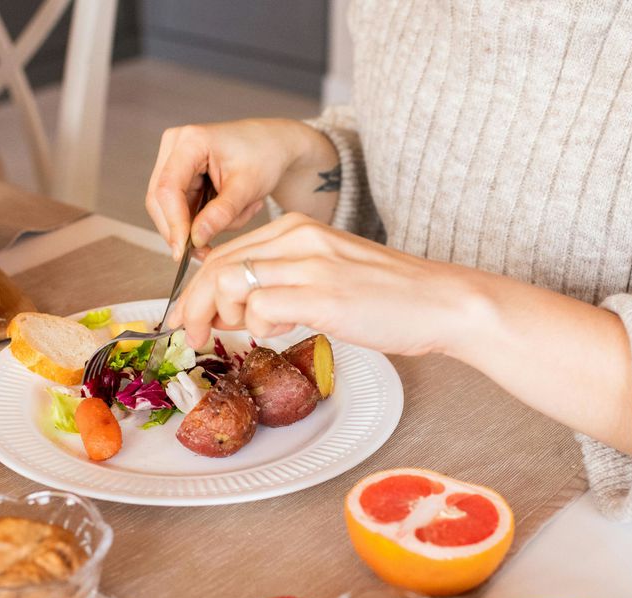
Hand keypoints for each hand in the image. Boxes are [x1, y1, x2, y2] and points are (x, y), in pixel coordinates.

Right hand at [146, 119, 338, 258]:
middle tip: (205, 253)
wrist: (271, 145)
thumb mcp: (247, 188)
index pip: (168, 188)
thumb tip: (195, 239)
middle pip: (160, 199)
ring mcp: (174, 159)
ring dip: (197, 224)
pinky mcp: (180, 174)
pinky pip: (181, 206)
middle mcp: (175, 145)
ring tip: (238, 214)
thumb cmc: (264, 157)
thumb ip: (221, 214)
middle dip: (181, 229)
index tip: (183, 250)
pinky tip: (231, 210)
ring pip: (169, 207)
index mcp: (190, 141)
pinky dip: (202, 218)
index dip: (173, 222)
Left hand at [169, 213, 479, 356]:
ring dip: (220, 317)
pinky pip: (260, 308)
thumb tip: (241, 308)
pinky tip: (278, 331)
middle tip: (192, 335)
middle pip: (217, 266)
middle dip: (193, 305)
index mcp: (298, 228)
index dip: (196, 289)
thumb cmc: (390, 295)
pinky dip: (256, 326)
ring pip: (230, 283)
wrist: (441, 301)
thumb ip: (287, 279)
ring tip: (237, 335)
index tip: (190, 316)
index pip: (225, 252)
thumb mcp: (331, 272)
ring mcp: (311, 265)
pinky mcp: (324, 296)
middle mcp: (299, 238)